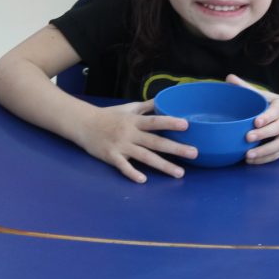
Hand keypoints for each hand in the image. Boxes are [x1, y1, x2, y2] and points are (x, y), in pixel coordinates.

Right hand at [80, 100, 196, 183]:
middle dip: (176, 148)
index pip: (155, 121)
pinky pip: (123, 167)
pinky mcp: (111, 157)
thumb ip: (147, 106)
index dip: (170, 122)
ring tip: (180, 173)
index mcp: (134, 121)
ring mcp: (121, 146)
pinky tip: (143, 180)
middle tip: (194, 153)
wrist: (84, 124)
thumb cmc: (109, 116)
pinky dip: (132, 173)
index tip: (187, 125)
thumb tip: (163, 98)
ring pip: (145, 157)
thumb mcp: (128, 108)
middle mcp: (130, 133)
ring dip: (163, 165)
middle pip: (155, 142)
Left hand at [226, 74, 278, 164]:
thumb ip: (249, 89)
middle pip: (277, 129)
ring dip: (264, 151)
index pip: (276, 112)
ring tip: (248, 155)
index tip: (256, 121)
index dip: (267, 117)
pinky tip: (252, 160)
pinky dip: (266, 159)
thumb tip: (228, 78)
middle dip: (263, 134)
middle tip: (247, 138)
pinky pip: (278, 154)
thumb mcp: (270, 96)